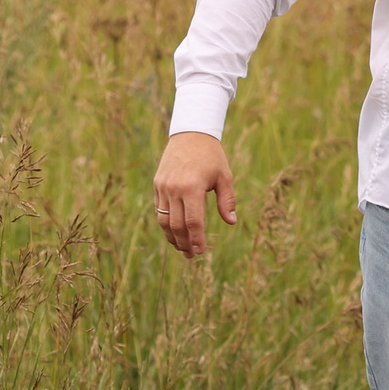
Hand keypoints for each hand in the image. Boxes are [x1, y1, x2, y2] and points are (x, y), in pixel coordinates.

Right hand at [154, 131, 236, 256]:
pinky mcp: (157, 185)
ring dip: (172, 237)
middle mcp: (174, 189)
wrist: (190, 134)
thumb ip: (227, 200)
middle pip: (177, 225)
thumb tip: (231, 222)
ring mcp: (163, 187)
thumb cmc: (212, 156)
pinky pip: (159, 210)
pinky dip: (165, 224)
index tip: (201, 252)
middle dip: (184, 243)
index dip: (197, 239)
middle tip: (192, 255)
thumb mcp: (224, 177)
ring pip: (164, 220)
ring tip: (182, 248)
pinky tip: (174, 232)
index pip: (193, 222)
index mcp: (192, 187)